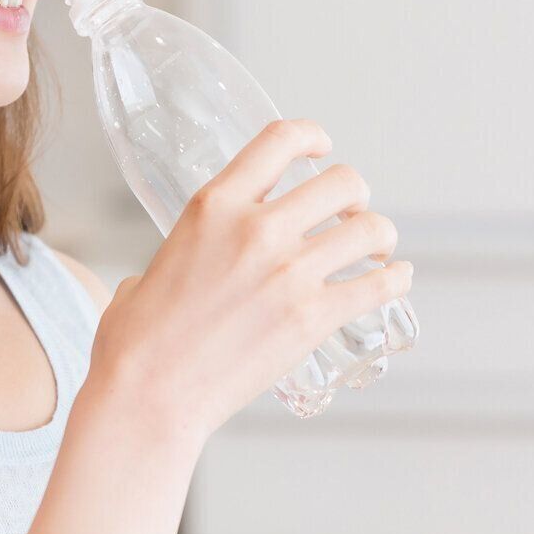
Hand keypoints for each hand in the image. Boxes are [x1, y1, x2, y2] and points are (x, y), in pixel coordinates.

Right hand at [83, 117, 411, 449]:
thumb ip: (183, 253)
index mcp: (214, 205)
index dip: (311, 136)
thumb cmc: (136, 342)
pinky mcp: (313, 318)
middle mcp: (258, 229)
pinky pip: (378, 285)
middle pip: (341, 181)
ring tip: (377, 247)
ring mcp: (290, 273)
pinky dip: (396, 279)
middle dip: (354, 194)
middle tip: (351, 212)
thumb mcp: (150, 266)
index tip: (322, 148)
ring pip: (370, 228)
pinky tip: (396, 278)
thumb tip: (189, 267)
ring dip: (380, 234)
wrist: (148, 396)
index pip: (280, 139)